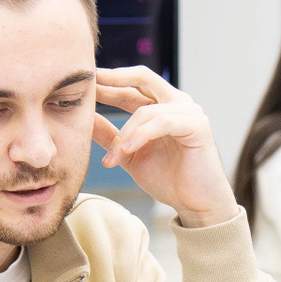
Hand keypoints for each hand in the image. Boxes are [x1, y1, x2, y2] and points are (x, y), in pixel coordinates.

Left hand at [92, 67, 236, 227]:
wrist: (194, 204)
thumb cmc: (168, 179)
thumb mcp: (129, 154)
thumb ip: (109, 136)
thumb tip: (84, 118)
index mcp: (162, 106)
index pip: (131, 85)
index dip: (108, 83)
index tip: (83, 83)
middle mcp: (177, 102)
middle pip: (143, 77)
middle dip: (114, 79)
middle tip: (91, 83)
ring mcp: (189, 112)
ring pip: (145, 109)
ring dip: (124, 134)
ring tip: (112, 158)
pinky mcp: (198, 125)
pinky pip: (162, 123)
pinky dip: (140, 136)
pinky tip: (126, 151)